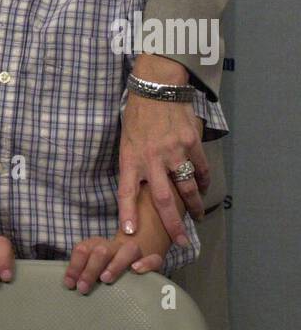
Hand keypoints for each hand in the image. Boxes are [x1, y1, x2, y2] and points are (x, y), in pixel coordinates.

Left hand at [64, 235, 163, 293]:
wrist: (137, 255)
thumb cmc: (108, 268)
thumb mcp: (93, 267)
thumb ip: (81, 273)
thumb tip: (69, 285)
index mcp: (97, 245)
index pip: (83, 249)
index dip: (74, 266)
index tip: (70, 284)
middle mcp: (115, 246)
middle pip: (102, 250)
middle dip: (90, 269)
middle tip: (83, 288)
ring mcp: (134, 252)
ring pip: (127, 250)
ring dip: (115, 264)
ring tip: (105, 279)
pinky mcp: (152, 259)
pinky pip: (153, 259)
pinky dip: (146, 263)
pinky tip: (136, 270)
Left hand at [119, 81, 207, 244]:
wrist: (157, 88)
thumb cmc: (138, 116)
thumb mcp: (127, 140)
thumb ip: (134, 164)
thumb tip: (138, 190)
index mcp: (131, 157)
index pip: (126, 191)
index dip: (127, 213)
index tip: (130, 233)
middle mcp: (152, 158)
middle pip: (163, 199)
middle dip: (173, 224)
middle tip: (182, 242)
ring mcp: (174, 151)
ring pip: (187, 187)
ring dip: (194, 206)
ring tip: (197, 217)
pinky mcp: (191, 143)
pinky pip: (201, 169)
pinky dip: (203, 181)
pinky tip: (203, 188)